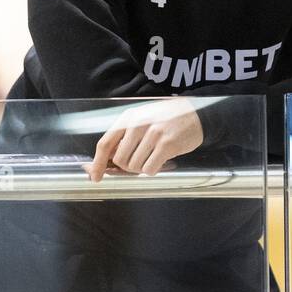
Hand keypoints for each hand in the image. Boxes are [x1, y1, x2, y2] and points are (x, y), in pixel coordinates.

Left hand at [82, 97, 203, 181]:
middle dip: (128, 166)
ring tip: (153, 156)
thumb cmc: (167, 119)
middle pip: (120, 160)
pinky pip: (149, 169)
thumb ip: (124, 137)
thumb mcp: (142, 119)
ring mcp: (152, 134)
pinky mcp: (166, 144)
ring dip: (142, 167)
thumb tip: (105, 162)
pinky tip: (161, 160)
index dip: (97, 164)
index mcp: (128, 117)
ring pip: (135, 166)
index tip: (94, 177)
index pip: (105, 143)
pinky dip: (153, 170)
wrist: (197, 114)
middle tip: (141, 160)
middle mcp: (138, 124)